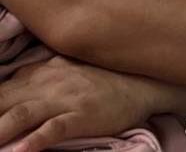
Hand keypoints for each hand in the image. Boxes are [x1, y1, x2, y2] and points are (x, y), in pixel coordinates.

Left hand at [0, 57, 160, 151]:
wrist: (145, 82)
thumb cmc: (103, 80)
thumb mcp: (63, 69)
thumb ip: (34, 77)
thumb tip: (11, 81)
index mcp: (36, 74)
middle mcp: (45, 84)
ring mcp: (64, 100)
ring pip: (19, 115)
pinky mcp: (82, 115)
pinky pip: (54, 129)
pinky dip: (35, 140)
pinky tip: (20, 151)